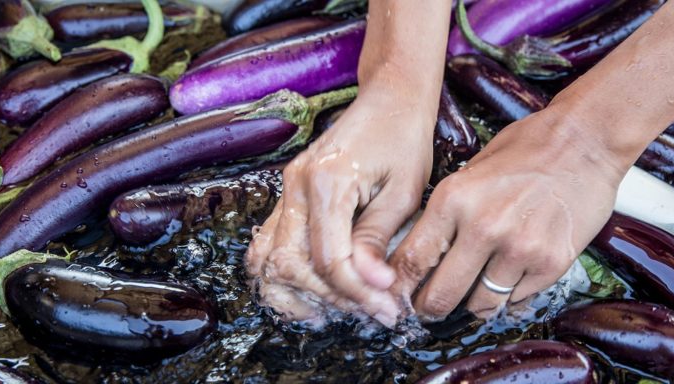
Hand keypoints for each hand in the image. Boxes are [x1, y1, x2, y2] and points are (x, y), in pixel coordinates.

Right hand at [246, 89, 434, 326]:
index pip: (328, 259)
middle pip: (291, 265)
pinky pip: (269, 245)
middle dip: (333, 297)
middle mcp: (296, 187)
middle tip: (375, 311)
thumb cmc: (403, 138)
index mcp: (326, 182)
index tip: (389, 306)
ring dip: (302, 293)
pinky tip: (319, 292)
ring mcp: (286, 192)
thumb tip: (373, 285)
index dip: (357, 291)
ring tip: (343, 309)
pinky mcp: (288, 197)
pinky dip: (287, 275)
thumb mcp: (404, 190)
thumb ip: (379, 238)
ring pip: (268, 260)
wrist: (389, 99)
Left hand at [389, 110, 626, 319]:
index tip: (398, 297)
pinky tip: (512, 282)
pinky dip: (511, 297)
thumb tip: (423, 254)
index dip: (400, 287)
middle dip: (431, 308)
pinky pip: (518, 300)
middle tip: (430, 310)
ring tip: (475, 295)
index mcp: (453, 199)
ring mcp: (520, 249)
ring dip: (475, 305)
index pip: (412, 260)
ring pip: (482, 304)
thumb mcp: (472, 170)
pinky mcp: (552, 263)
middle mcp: (483, 227)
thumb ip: (448, 212)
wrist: (586, 140)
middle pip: (441, 294)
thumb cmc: (527, 148)